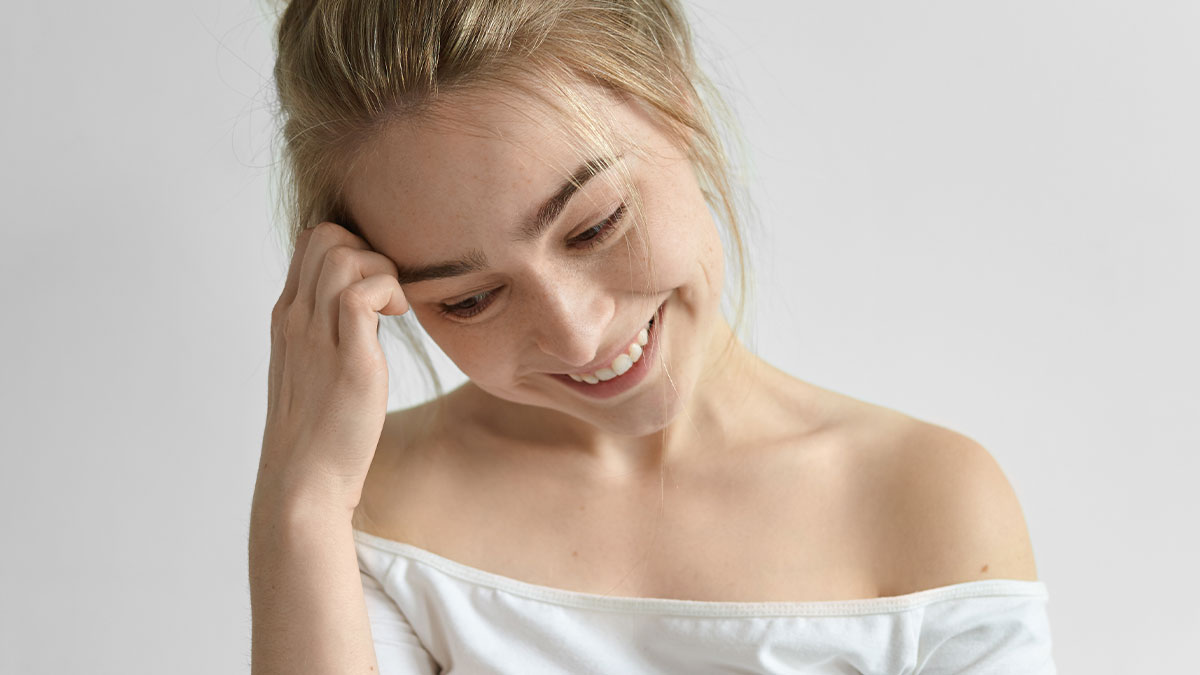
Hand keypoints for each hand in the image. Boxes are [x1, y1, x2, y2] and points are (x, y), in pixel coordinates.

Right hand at [255, 221, 409, 513]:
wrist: (304, 483)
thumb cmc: (319, 431)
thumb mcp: (317, 369)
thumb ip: (330, 331)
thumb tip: (364, 307)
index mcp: (287, 318)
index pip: (310, 242)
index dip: (352, 247)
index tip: (376, 285)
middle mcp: (296, 319)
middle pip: (325, 235)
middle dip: (369, 249)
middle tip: (388, 294)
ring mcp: (317, 337)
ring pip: (342, 255)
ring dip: (382, 270)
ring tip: (395, 310)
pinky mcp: (349, 360)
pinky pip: (362, 294)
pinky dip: (389, 293)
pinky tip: (399, 320)